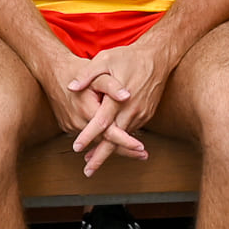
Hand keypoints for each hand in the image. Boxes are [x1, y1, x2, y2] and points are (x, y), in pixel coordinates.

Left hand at [67, 25, 171, 170]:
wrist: (157, 57)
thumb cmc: (128, 57)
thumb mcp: (104, 59)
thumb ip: (87, 75)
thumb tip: (71, 87)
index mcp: (118, 98)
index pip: (101, 122)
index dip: (89, 136)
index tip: (77, 148)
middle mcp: (131, 110)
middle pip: (114, 139)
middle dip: (100, 156)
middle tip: (87, 171)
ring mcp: (141, 114)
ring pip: (124, 138)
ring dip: (110, 151)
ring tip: (94, 161)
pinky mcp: (146, 114)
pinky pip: (131, 131)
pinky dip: (121, 141)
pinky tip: (111, 146)